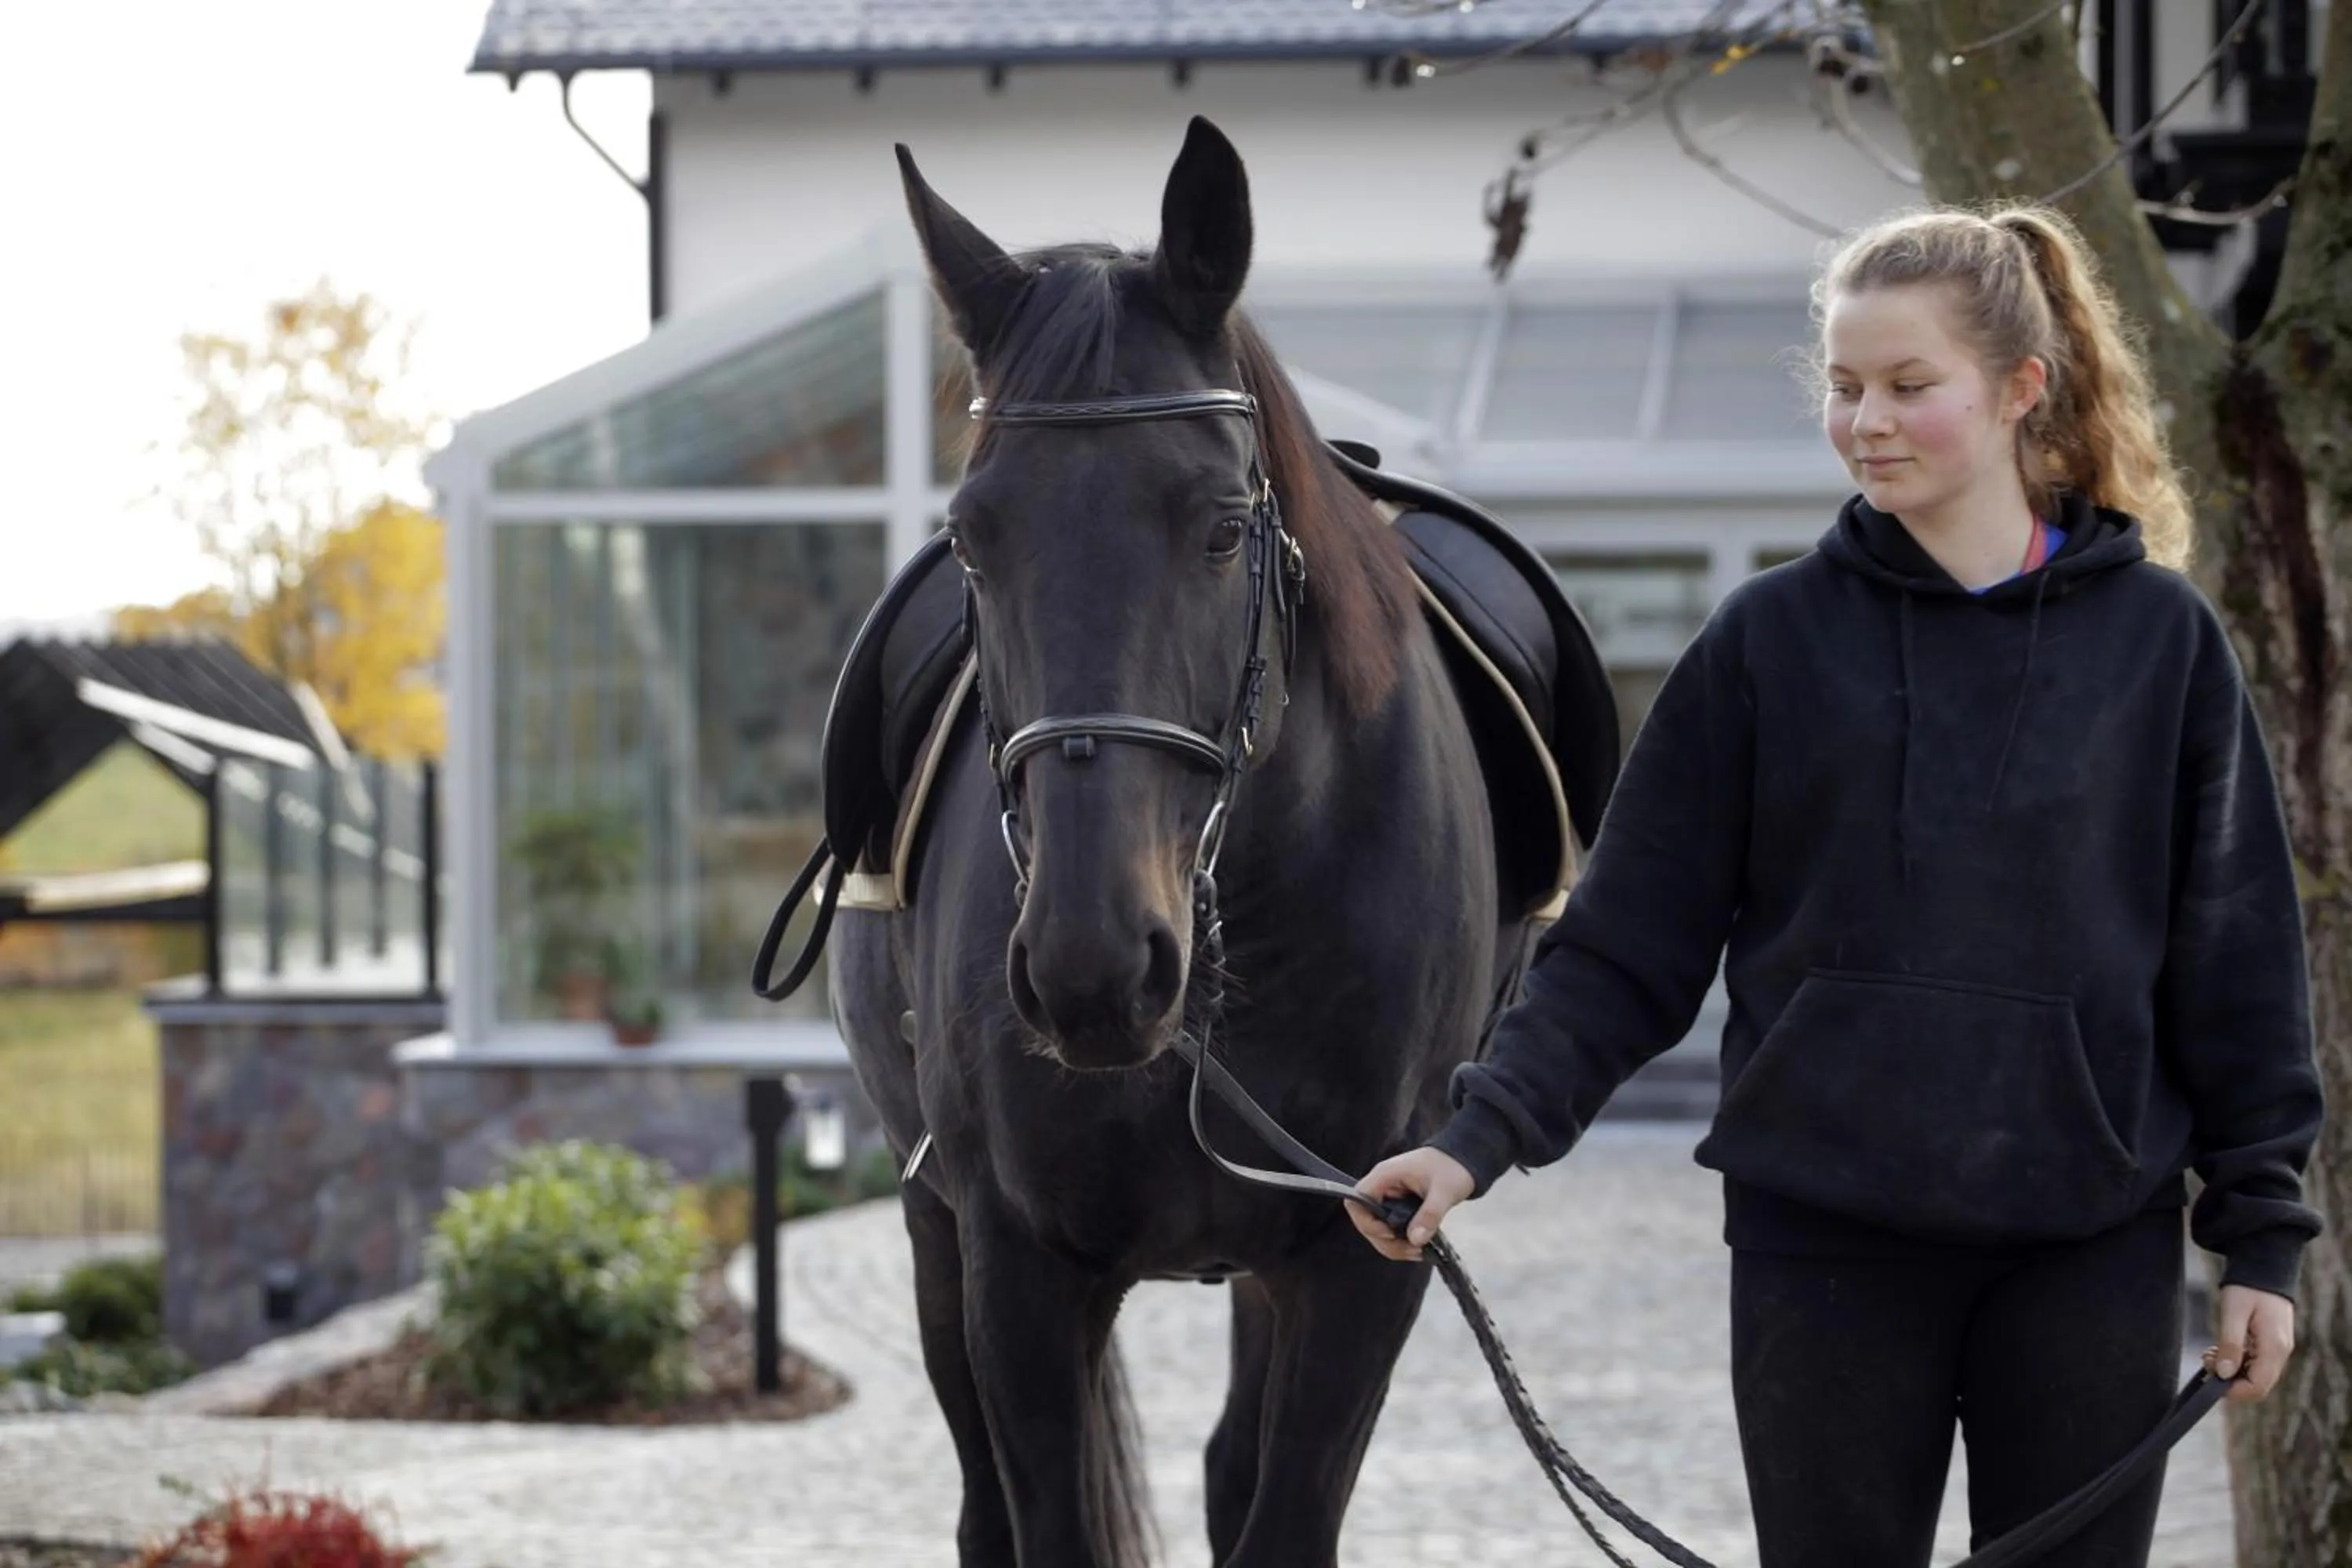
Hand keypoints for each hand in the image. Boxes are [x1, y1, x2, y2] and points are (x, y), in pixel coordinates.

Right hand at [1348, 1147, 1476, 1262]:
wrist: (1462, 1159)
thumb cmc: (1451, 1168)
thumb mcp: (1444, 1192)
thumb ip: (1429, 1215)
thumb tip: (1415, 1240)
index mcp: (1385, 1176)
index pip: (1357, 1201)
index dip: (1367, 1222)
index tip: (1390, 1233)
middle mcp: (1382, 1187)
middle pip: (1365, 1221)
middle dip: (1385, 1241)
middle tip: (1412, 1250)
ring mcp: (1388, 1198)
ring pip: (1376, 1229)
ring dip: (1392, 1246)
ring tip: (1417, 1252)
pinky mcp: (1397, 1207)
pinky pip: (1389, 1228)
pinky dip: (1400, 1242)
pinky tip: (1418, 1247)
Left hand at [2206, 1285, 2295, 1402]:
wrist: (2264, 1268)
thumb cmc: (2248, 1287)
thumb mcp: (2234, 1313)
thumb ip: (2230, 1344)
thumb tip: (2222, 1374)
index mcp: (2274, 1348)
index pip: (2258, 1387)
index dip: (2233, 1391)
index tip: (2209, 1379)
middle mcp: (2280, 1353)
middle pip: (2257, 1385)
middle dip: (2229, 1380)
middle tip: (2207, 1360)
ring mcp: (2277, 1349)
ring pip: (2255, 1375)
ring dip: (2231, 1370)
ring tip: (2210, 1353)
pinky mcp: (2271, 1344)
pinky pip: (2255, 1364)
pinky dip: (2237, 1361)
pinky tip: (2220, 1349)